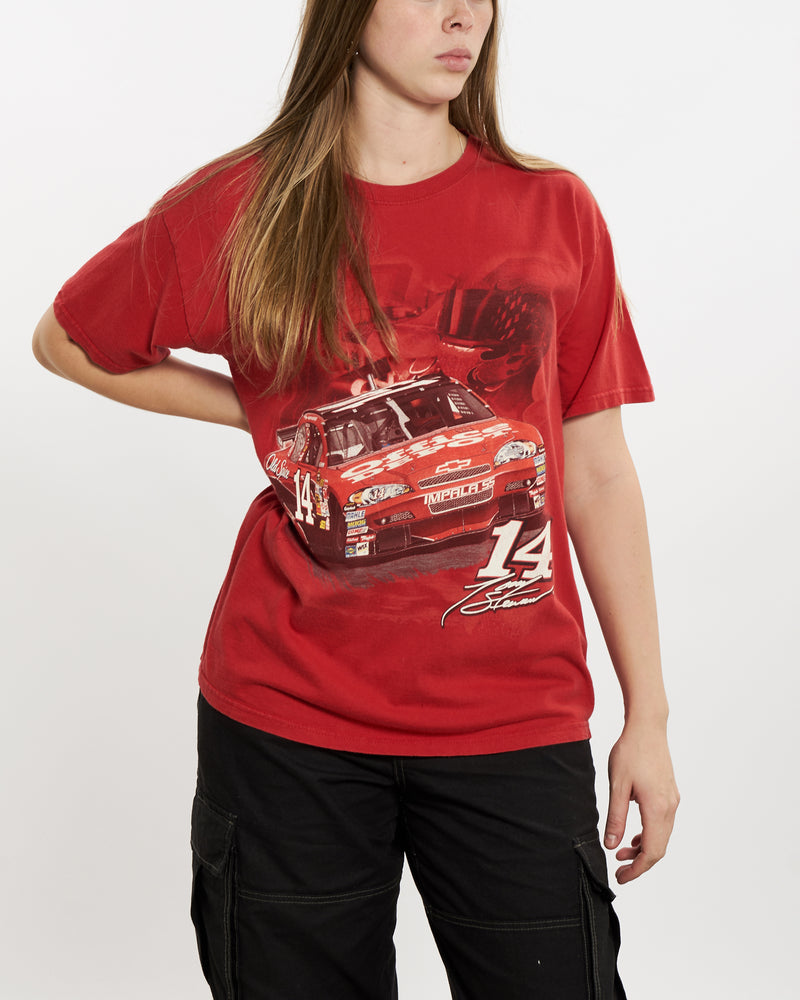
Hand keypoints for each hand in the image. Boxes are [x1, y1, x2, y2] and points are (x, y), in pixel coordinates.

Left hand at [604, 720, 678, 883]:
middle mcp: (670, 808)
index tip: (620, 877)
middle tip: (619, 870)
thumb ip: (615, 818)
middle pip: (659, 849)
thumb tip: (611, 845)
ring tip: (621, 851)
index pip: (651, 852)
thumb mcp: (617, 786)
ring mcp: (673, 800)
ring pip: (662, 837)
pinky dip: (649, 834)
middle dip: (640, 863)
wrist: (648, 727)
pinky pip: (663, 824)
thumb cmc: (630, 751)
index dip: (636, 869)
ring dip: (644, 848)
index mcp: (657, 809)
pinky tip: (634, 834)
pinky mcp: (670, 794)